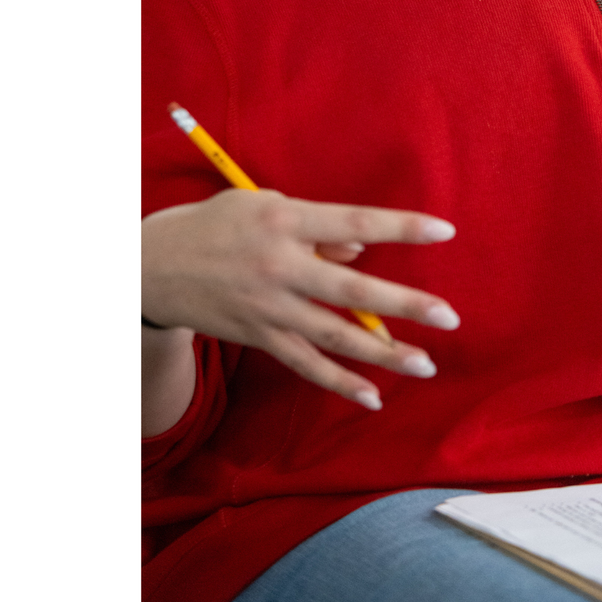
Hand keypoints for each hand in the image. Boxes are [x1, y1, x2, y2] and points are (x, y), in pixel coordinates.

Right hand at [141, 188, 461, 409]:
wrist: (151, 267)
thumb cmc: (216, 225)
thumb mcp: (261, 204)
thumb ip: (317, 229)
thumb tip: (362, 251)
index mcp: (284, 220)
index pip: (356, 223)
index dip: (401, 228)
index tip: (445, 232)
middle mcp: (278, 266)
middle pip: (352, 290)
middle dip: (404, 305)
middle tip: (449, 316)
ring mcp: (268, 307)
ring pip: (335, 336)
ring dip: (384, 353)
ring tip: (425, 363)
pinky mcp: (259, 337)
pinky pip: (306, 365)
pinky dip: (340, 383)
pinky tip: (373, 397)